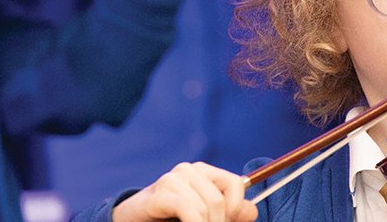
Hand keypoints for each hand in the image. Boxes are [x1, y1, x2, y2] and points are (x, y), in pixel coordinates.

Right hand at [112, 162, 256, 221]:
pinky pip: (187, 208)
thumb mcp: (206, 215)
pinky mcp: (159, 194)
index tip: (229, 221)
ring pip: (203, 207)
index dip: (236, 207)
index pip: (235, 183)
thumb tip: (251, 210)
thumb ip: (231, 214)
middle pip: (218, 200)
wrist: (135, 220)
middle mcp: (189, 170)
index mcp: (204, 172)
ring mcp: (172, 179)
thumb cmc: (172, 217)